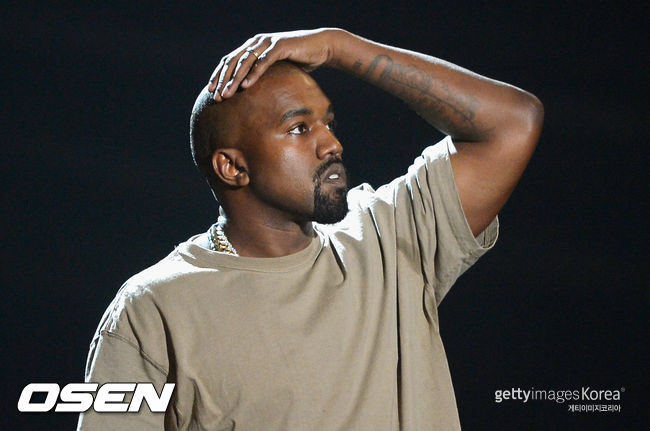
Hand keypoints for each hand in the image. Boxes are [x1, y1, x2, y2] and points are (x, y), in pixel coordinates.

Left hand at [207, 28, 339, 100]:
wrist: (321, 47)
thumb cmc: (299, 60)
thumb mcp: (277, 69)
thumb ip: (264, 75)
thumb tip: (252, 92)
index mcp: (253, 46)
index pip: (230, 60)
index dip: (219, 75)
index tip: (210, 90)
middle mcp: (257, 42)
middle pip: (233, 61)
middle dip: (222, 80)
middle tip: (215, 96)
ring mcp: (268, 43)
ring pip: (245, 62)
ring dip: (234, 79)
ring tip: (227, 94)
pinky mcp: (280, 46)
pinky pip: (263, 62)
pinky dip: (253, 74)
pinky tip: (245, 86)